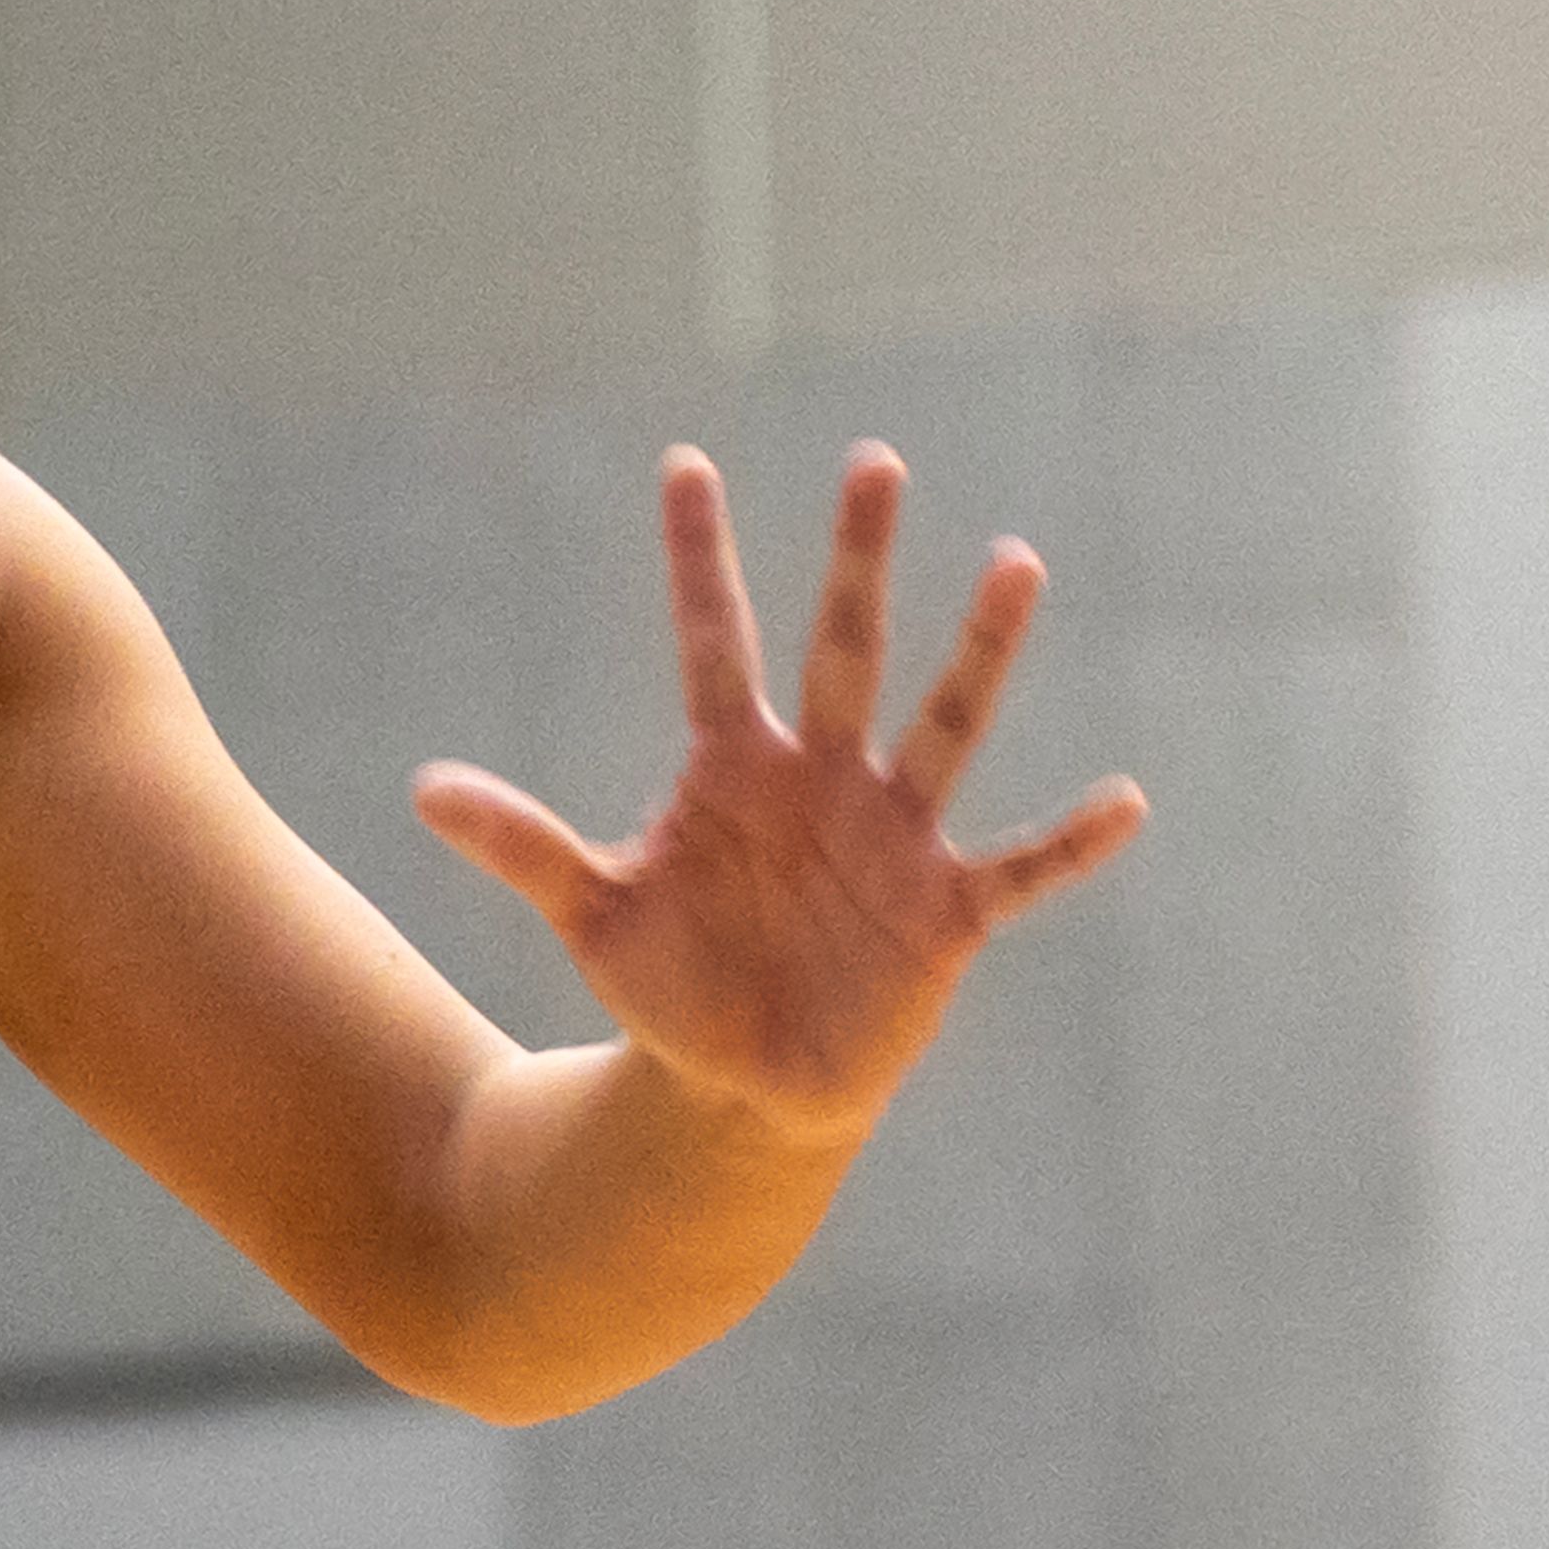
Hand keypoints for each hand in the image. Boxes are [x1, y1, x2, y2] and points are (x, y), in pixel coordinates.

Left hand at [414, 446, 1144, 1150]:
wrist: (744, 1088)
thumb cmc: (670, 984)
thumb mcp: (592, 914)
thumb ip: (521, 845)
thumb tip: (419, 790)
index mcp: (733, 764)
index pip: (712, 639)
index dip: (696, 560)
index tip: (682, 463)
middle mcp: (820, 775)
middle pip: (841, 648)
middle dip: (856, 560)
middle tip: (873, 460)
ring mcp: (889, 837)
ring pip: (942, 725)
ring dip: (980, 651)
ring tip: (1016, 561)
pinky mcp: (943, 916)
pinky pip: (1019, 868)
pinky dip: (1072, 842)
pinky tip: (1129, 799)